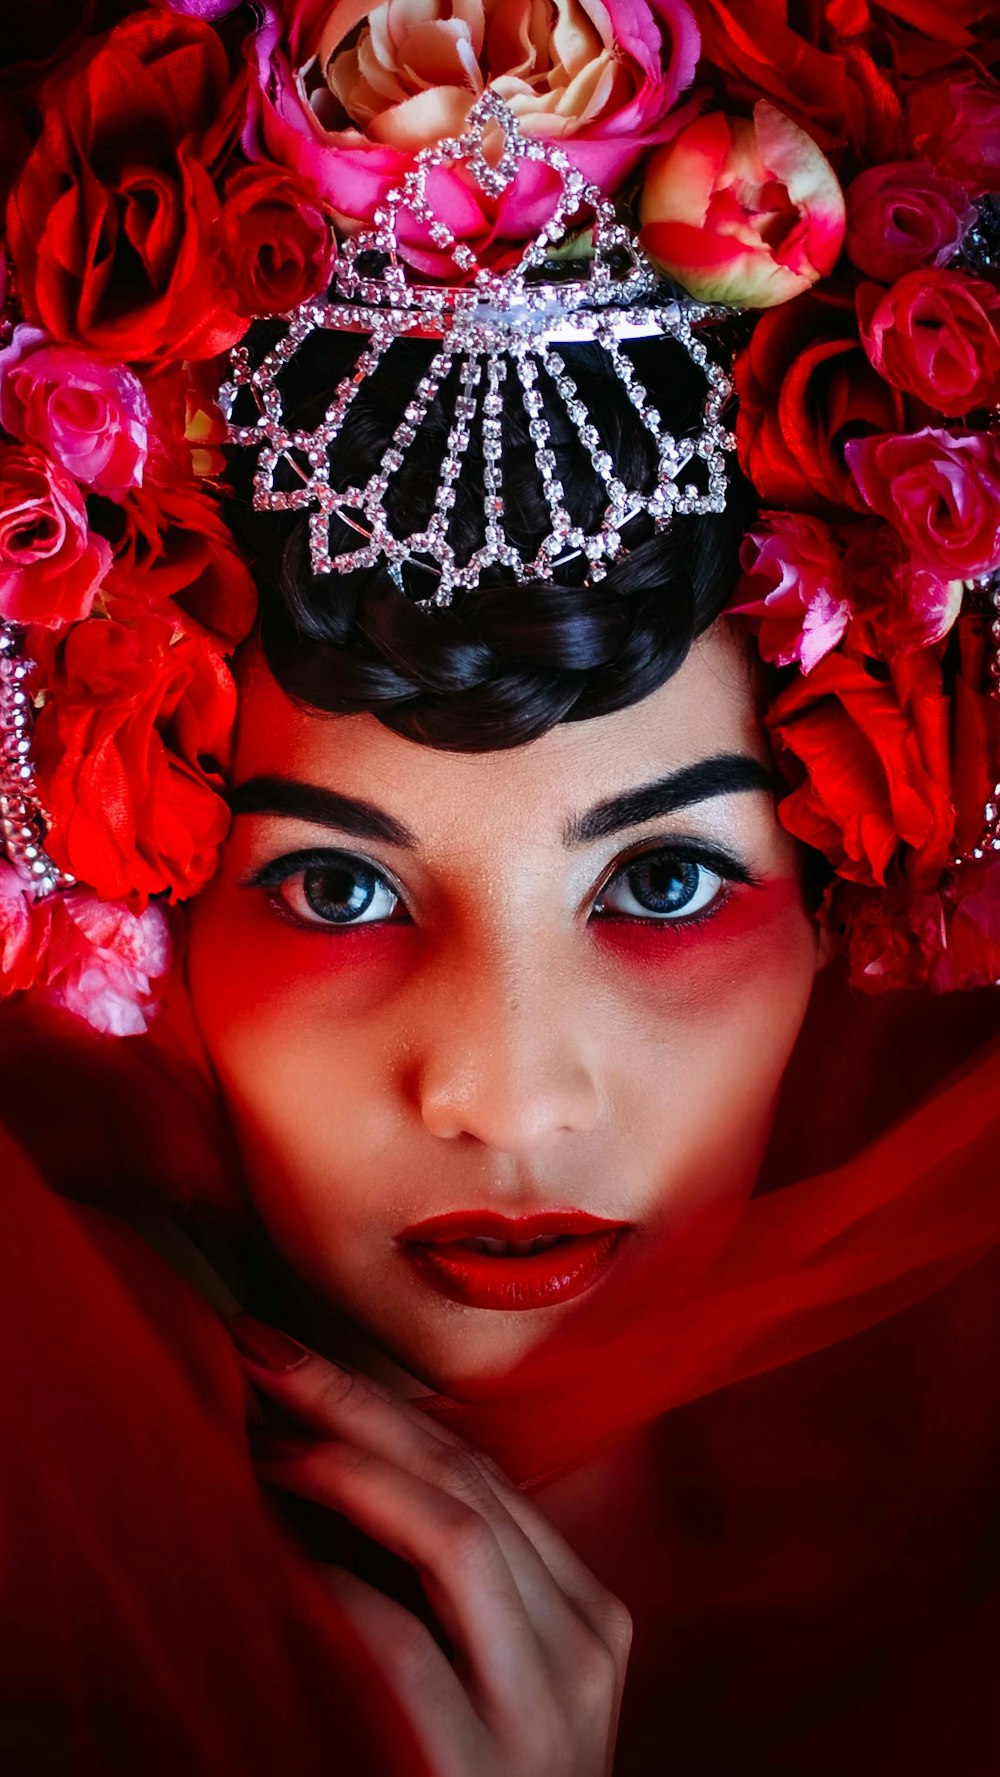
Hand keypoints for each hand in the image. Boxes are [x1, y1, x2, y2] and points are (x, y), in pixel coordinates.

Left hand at [231, 1313, 631, 1776]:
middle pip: (466, 1482)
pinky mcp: (486, 1770)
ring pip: (454, 1533)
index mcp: (588, 1612)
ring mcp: (547, 1710)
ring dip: (347, 1467)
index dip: (384, 1402)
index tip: (299, 1355)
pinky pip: (407, 1646)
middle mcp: (585, 1644)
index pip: (482, 1473)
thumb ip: (455, 1582)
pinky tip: (283, 1555)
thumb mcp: (492, 1668)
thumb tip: (351, 1449)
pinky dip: (340, 1585)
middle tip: (261, 1349)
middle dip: (356, 1403)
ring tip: (265, 1434)